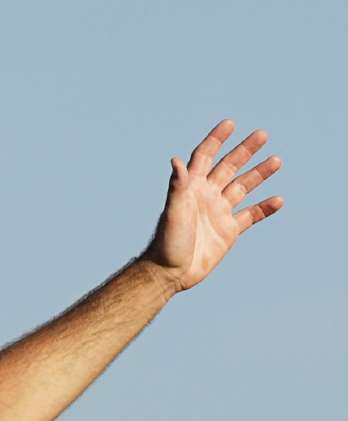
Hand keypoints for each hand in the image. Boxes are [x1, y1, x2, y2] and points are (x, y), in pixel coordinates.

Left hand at [140, 119, 283, 291]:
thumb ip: (178, 186)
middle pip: (229, 167)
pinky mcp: (228, 231)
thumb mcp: (173, 211)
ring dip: (259, 174)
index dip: (216, 140)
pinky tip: (278, 200)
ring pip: (243, 188)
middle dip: (244, 151)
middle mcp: (206, 196)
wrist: (170, 271)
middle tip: (263, 134)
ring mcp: (218, 212)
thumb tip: (176, 160)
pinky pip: (251, 216)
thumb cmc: (167, 241)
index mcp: (191, 188)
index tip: (230, 123)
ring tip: (276, 160)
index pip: (205, 157)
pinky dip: (264, 208)